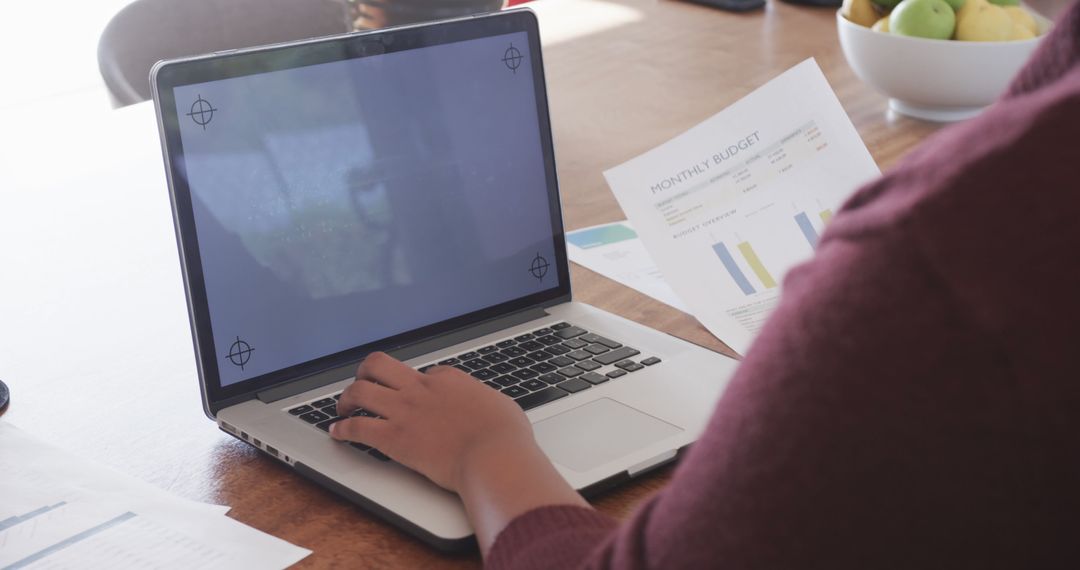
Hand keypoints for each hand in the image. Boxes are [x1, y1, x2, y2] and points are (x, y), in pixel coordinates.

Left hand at [332, 352, 535, 491]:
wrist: (494, 457)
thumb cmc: (504, 436)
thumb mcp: (501, 405)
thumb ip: (484, 402)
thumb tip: (485, 407)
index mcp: (447, 379)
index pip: (421, 373)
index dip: (414, 383)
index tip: (414, 396)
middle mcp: (420, 389)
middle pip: (378, 365)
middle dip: (365, 371)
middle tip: (362, 383)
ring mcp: (404, 412)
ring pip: (360, 390)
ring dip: (347, 398)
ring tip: (343, 407)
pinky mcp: (393, 439)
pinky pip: (357, 428)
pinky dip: (342, 430)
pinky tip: (336, 433)